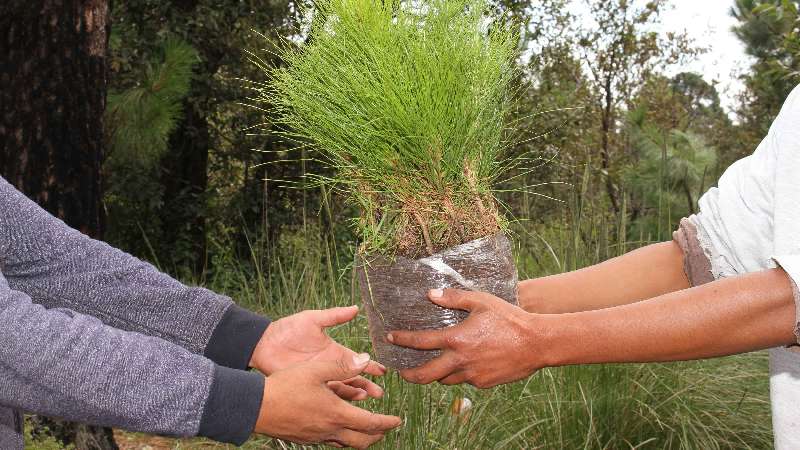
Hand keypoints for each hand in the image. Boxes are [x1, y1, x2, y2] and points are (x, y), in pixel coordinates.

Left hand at [251, 306, 385, 399]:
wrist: (264, 343)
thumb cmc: (288, 329)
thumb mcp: (313, 319)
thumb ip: (334, 315)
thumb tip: (356, 308)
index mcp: (334, 352)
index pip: (356, 360)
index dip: (369, 365)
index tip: (383, 371)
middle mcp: (330, 367)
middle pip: (353, 378)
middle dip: (367, 385)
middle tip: (379, 393)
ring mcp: (319, 378)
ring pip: (341, 389)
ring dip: (354, 393)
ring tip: (364, 397)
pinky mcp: (307, 386)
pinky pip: (325, 396)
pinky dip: (335, 399)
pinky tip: (343, 403)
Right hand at [256, 354, 402, 448]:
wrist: (255, 407)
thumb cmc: (285, 386)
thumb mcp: (315, 370)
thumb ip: (342, 365)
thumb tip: (365, 359)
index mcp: (336, 413)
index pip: (370, 424)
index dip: (386, 422)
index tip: (397, 420)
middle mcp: (329, 429)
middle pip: (361, 440)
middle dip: (377, 435)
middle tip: (386, 428)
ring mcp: (316, 436)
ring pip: (345, 443)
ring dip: (360, 438)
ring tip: (366, 430)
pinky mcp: (304, 438)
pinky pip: (330, 441)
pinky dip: (341, 437)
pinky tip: (337, 428)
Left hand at [387, 289, 541, 388]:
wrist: (537, 342)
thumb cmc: (509, 318)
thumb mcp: (481, 301)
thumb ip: (454, 297)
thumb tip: (431, 294)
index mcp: (456, 339)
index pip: (420, 342)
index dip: (402, 340)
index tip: (390, 338)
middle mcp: (460, 360)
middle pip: (425, 374)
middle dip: (409, 375)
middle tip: (401, 372)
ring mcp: (472, 375)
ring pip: (445, 380)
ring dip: (437, 374)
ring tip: (433, 367)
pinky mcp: (484, 383)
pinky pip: (465, 381)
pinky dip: (460, 374)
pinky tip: (464, 364)